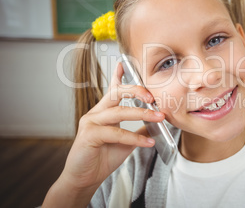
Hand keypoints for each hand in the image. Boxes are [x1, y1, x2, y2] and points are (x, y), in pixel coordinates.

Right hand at [43, 62, 163, 206]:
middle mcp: (96, 113)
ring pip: (119, 112)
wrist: (85, 179)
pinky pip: (116, 133)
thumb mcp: (125, 142)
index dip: (118, 76)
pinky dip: (134, 138)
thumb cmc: (103, 158)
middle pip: (116, 93)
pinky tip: (148, 143)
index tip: (124, 64)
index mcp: (104, 112)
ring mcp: (90, 123)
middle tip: (152, 96)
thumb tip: (157, 123)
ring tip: (159, 117)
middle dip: (136, 90)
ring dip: (142, 114)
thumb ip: (138, 130)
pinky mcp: (89, 136)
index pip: (112, 90)